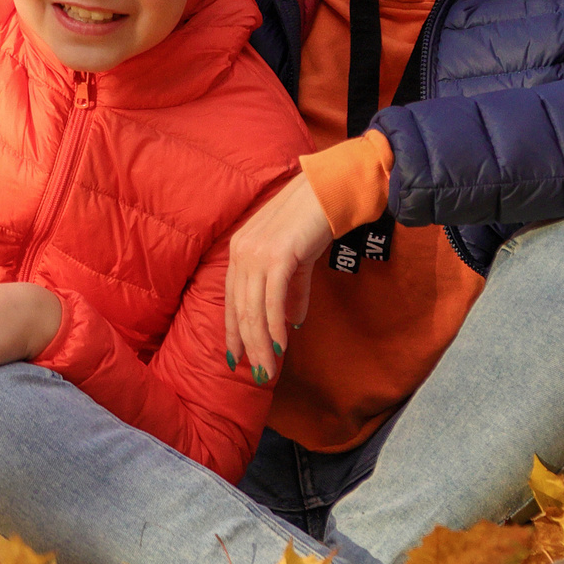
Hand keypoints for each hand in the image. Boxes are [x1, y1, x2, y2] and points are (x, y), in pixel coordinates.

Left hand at [223, 175, 334, 382]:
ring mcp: (257, 253)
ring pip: (253, 310)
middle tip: (257, 374)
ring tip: (268, 370)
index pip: (231, 300)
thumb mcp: (297, 257)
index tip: (236, 357)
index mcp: (240, 251)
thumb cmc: (314, 219)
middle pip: (240, 309)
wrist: (332, 189)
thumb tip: (292, 322)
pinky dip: (275, 327)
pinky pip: (272, 300)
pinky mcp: (278, 256)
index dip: (233, 331)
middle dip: (247, 346)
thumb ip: (292, 289)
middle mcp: (241, 252)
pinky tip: (281, 345)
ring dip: (261, 344)